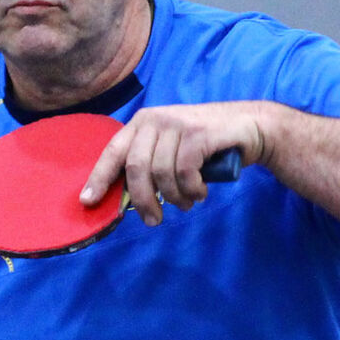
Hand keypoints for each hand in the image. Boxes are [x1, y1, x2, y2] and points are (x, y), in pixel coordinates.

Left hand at [79, 102, 265, 225]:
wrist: (251, 127)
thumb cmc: (208, 144)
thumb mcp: (173, 149)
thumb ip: (151, 164)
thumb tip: (128, 198)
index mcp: (143, 122)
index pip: (113, 151)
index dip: (99, 178)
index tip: (88, 201)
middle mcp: (155, 119)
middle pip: (136, 168)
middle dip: (144, 200)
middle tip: (154, 221)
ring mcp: (177, 123)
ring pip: (161, 173)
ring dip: (174, 197)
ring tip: (186, 203)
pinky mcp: (198, 133)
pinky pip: (184, 172)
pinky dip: (192, 189)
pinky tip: (200, 193)